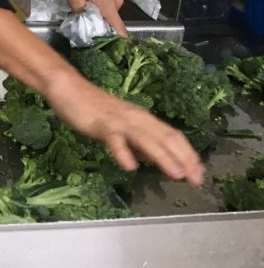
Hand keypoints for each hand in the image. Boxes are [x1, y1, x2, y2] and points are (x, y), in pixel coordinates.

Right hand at [46, 74, 204, 185]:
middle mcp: (136, 118)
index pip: (172, 135)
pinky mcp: (100, 124)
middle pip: (165, 137)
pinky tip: (129, 166)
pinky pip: (114, 139)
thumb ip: (136, 142)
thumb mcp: (120, 127)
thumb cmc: (93, 108)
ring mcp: (119, 121)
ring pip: (145, 138)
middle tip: (197, 180)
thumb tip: (152, 160)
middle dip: (184, 159)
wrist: (68, 87)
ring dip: (163, 156)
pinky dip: (122, 152)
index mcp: (142, 118)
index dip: (188, 154)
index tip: (200, 173)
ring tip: (177, 174)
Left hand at [64, 0, 126, 35]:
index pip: (119, 26)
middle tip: (88, 22)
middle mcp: (118, 1)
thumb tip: (84, 25)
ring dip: (101, 12)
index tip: (121, 50)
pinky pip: (111, 3)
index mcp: (109, 4)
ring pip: (110, 11)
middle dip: (102, 23)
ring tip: (88, 6)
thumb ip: (80, 14)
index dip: (120, 38)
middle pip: (112, 19)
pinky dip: (103, 5)